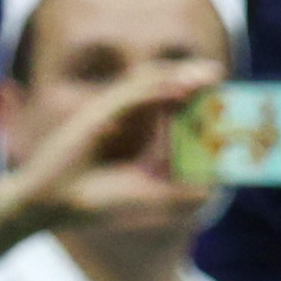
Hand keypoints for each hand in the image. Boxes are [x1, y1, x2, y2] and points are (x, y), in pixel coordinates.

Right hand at [8, 59, 225, 234]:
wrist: (55, 204)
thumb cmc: (99, 204)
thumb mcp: (152, 201)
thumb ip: (183, 194)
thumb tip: (217, 186)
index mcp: (142, 136)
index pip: (176, 108)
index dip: (200, 100)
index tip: (225, 102)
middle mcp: (130, 119)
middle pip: (167, 89)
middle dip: (196, 83)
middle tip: (219, 79)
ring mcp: (115, 112)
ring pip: (153, 84)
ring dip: (182, 77)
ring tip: (210, 75)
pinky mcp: (101, 112)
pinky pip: (135, 95)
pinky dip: (159, 90)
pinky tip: (182, 89)